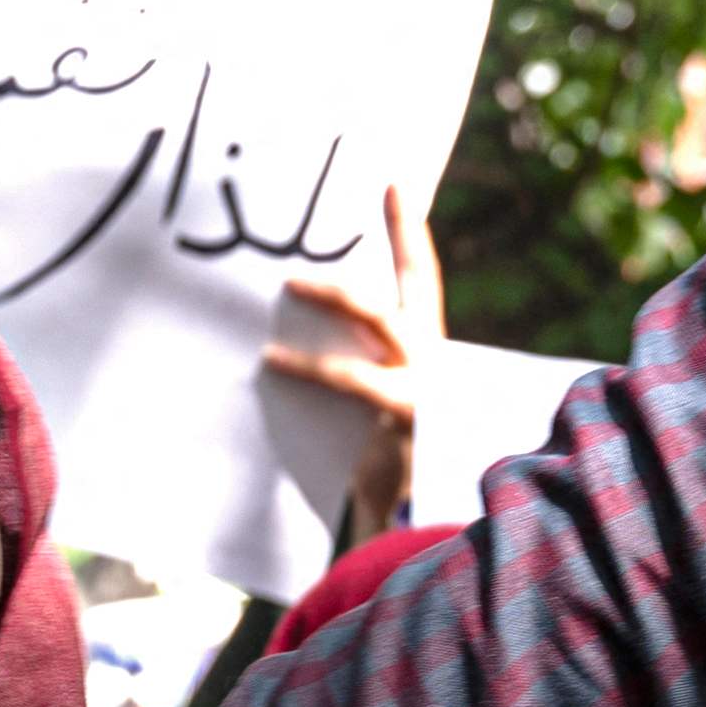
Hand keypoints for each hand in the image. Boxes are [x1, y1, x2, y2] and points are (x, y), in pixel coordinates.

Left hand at [259, 184, 445, 543]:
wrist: (420, 524)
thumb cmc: (392, 470)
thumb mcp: (382, 413)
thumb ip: (360, 373)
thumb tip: (294, 340)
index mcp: (430, 352)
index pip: (421, 278)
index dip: (408, 231)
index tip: (395, 183)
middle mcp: (434, 358)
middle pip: (414, 280)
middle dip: (400, 232)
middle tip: (381, 186)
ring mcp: (424, 381)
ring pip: (376, 316)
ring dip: (333, 294)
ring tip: (290, 282)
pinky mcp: (404, 411)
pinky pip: (348, 377)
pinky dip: (307, 367)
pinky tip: (271, 359)